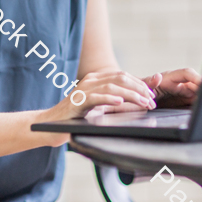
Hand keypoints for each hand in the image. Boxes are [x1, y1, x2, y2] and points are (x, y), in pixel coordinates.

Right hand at [33, 70, 157, 146]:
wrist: (48, 125)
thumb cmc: (75, 118)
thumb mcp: (99, 108)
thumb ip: (116, 101)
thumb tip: (139, 100)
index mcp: (96, 79)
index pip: (123, 76)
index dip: (140, 83)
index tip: (152, 95)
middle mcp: (90, 80)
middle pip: (121, 78)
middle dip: (139, 88)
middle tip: (152, 101)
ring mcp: (83, 90)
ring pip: (112, 86)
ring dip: (130, 94)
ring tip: (143, 102)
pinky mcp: (77, 102)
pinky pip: (95, 97)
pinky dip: (108, 98)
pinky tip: (119, 102)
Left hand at [142, 68, 201, 108]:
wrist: (141, 98)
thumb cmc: (141, 90)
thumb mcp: (143, 87)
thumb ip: (150, 82)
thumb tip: (157, 77)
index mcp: (170, 77)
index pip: (187, 74)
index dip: (197, 78)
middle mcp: (178, 82)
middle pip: (196, 83)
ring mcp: (182, 91)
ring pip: (197, 91)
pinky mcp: (183, 99)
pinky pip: (194, 99)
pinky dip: (198, 103)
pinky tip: (201, 108)